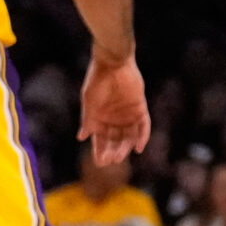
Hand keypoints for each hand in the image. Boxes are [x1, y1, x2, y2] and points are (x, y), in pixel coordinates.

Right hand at [77, 51, 150, 165]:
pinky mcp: (140, 108)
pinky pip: (143, 126)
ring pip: (129, 136)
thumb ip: (88, 120)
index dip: (100, 151)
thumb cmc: (97, 81)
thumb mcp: (89, 103)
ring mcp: (128, 114)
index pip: (100, 140)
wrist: (112, 63)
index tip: (100, 163)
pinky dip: (142, 137)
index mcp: (100, 119)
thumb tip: (81, 138)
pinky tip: (139, 147)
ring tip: (120, 156)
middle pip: (115, 141)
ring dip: (125, 147)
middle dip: (113, 151)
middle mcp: (114, 119)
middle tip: (111, 161)